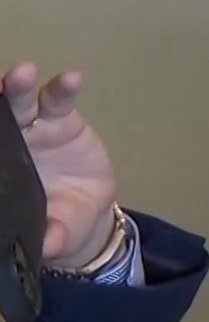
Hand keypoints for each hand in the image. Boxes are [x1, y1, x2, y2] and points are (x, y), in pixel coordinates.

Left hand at [4, 62, 118, 269]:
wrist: (87, 213)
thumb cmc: (57, 223)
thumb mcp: (55, 236)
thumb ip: (49, 238)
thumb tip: (46, 247)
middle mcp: (7, 143)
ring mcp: (32, 128)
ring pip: (20, 102)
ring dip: (18, 87)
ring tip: (22, 74)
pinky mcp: (62, 120)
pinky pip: (60, 100)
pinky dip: (64, 88)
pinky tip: (71, 78)